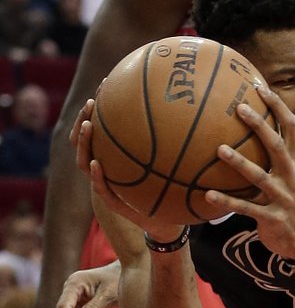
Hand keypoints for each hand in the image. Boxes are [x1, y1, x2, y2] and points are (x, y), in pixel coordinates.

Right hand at [72, 104, 184, 241]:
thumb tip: (196, 111)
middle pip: (85, 141)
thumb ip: (176, 142)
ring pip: (85, 162)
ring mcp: (108, 186)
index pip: (101, 130)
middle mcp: (109, 169)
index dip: (100, 109)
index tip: (105, 85)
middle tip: (92, 103)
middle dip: (84, 120)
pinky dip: (96, 176)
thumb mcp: (175, 164)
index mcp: (118, 158)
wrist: (171, 222)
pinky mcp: (115, 204)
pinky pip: (101, 189)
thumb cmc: (173, 190)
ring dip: (84, 143)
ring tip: (88, 126)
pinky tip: (95, 163)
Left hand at [205, 87, 294, 259]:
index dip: (277, 107)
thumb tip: (254, 123)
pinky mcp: (272, 217)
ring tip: (219, 149)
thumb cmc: (288, 199)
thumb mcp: (290, 174)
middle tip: (239, 108)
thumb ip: (277, 152)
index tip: (260, 87)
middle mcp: (293, 175)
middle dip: (260, 126)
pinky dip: (227, 202)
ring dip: (240, 163)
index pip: (291, 127)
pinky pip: (246, 208)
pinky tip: (207, 195)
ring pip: (260, 177)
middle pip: (277, 145)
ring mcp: (284, 197)